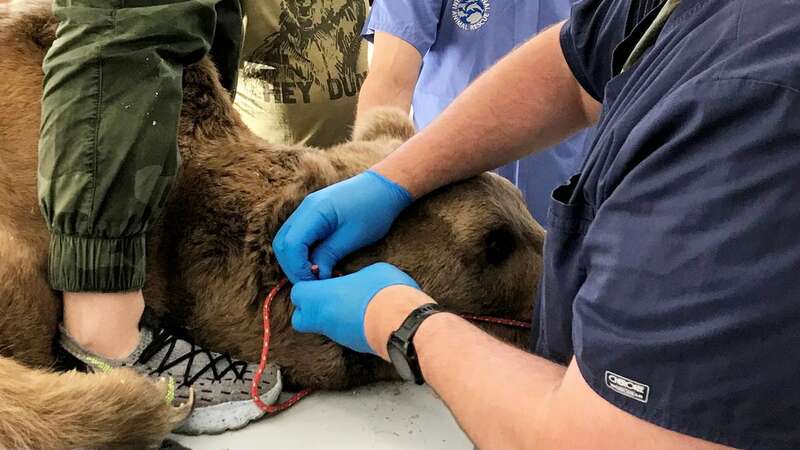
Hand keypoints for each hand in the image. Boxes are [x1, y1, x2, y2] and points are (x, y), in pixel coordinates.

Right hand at [273, 171, 412, 282]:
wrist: (384, 186)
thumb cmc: (374, 209)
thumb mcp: (353, 236)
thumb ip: (329, 255)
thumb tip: (316, 276)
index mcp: (314, 210)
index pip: (291, 244)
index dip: (297, 268)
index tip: (313, 283)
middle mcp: (305, 208)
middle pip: (282, 243)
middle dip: (293, 267)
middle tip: (312, 283)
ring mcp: (307, 210)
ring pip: (287, 240)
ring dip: (296, 261)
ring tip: (315, 275)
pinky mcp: (313, 215)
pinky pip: (298, 236)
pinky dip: (302, 253)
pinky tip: (317, 263)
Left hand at [290, 263, 419, 353]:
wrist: (404, 323)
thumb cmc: (384, 292)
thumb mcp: (370, 271)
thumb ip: (354, 278)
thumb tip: (358, 281)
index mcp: (321, 297)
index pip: (297, 293)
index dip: (307, 286)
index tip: (322, 279)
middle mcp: (324, 319)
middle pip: (301, 318)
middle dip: (310, 309)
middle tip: (329, 296)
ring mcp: (339, 336)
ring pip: (325, 327)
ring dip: (334, 317)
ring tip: (354, 304)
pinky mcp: (355, 346)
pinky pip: (345, 334)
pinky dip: (351, 327)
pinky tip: (367, 316)